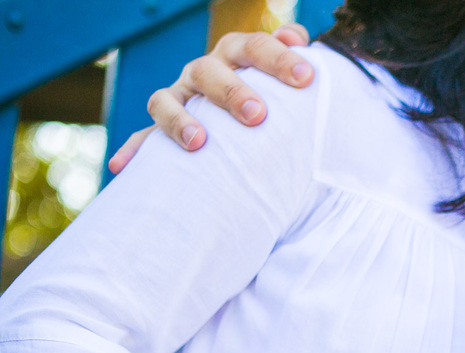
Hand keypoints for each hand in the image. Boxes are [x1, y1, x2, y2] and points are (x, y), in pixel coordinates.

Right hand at [107, 23, 314, 173]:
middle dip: (232, 91)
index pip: (255, 46)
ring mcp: (180, 98)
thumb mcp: (288, 79)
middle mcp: (204, 72)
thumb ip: (296, 57)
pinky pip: (144, 138)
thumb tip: (296, 36)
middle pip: (209, 71)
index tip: (306, 78)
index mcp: (237, 55)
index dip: (279, 58)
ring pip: (167, 99)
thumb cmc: (275, 98)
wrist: (247, 122)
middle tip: (258, 115)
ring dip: (179, 120)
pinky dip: (134, 151)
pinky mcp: (163, 128)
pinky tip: (122, 167)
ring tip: (199, 143)